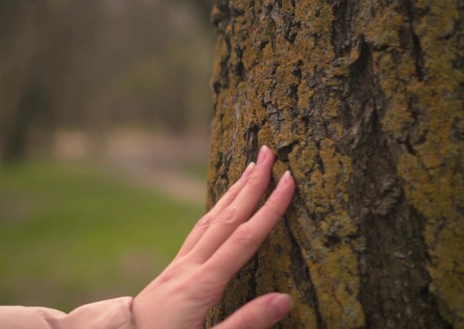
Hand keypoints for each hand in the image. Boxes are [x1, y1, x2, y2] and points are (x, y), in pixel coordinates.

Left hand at [132, 146, 294, 328]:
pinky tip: (224, 204)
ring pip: (211, 218)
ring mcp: (180, 264)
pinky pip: (200, 229)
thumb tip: (285, 298)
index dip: (270, 208)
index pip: (245, 238)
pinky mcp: (175, 268)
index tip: (288, 180)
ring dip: (233, 190)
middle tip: (269, 152)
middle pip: (227, 217)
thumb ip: (247, 322)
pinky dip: (216, 208)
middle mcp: (191, 265)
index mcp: (203, 284)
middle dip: (251, 183)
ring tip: (251, 166)